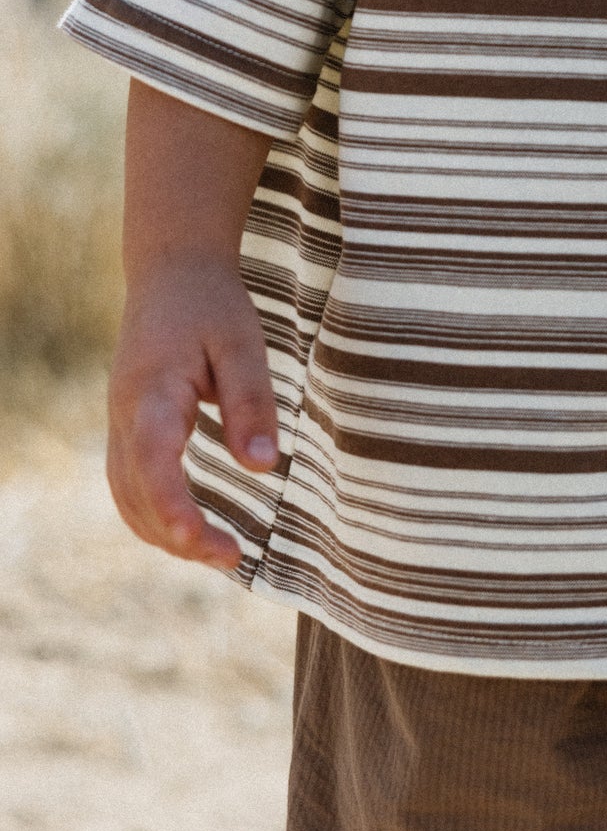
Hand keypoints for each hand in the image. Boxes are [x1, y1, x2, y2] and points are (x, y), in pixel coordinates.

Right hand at [107, 255, 278, 568]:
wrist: (171, 271)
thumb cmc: (212, 305)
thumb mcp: (242, 344)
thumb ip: (251, 403)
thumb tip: (263, 468)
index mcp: (152, 394)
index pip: (154, 467)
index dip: (175, 511)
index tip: (206, 544)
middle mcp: (125, 416)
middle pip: (138, 495)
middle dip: (179, 537)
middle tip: (233, 558)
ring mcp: (119, 423)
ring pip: (127, 497)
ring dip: (164, 533)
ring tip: (218, 552)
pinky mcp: (127, 427)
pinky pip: (129, 484)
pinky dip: (153, 514)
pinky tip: (188, 526)